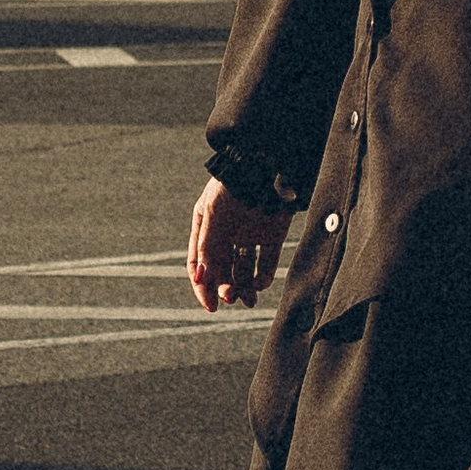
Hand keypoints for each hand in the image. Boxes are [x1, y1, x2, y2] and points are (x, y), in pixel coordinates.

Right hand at [187, 175, 290, 312]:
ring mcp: (249, 234)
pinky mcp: (272, 235)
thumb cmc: (233, 185)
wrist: (268, 164)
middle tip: (230, 298)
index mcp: (205, 226)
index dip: (202, 286)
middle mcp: (226, 233)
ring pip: (243, 271)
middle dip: (225, 287)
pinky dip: (263, 277)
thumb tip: (202, 278)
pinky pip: (266, 263)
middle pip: (222, 270)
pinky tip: (260, 284)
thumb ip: (206, 246)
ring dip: (243, 288)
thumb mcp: (212, 214)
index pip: (199, 264)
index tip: (211, 305)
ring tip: (248, 300)